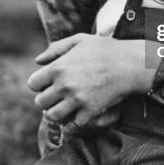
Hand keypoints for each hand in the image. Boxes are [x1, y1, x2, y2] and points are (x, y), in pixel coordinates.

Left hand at [28, 34, 153, 126]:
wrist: (130, 63)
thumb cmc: (105, 48)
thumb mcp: (80, 40)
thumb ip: (56, 48)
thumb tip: (37, 61)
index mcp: (59, 67)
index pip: (33, 84)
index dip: (40, 83)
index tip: (50, 82)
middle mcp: (64, 85)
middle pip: (40, 102)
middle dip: (47, 99)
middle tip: (58, 95)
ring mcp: (77, 100)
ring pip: (52, 116)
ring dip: (58, 112)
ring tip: (66, 105)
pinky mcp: (89, 111)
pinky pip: (73, 124)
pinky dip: (75, 120)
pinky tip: (81, 111)